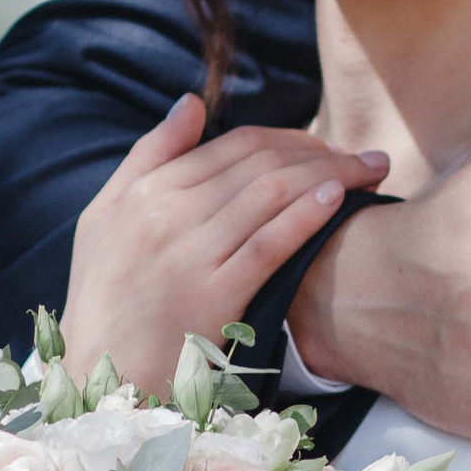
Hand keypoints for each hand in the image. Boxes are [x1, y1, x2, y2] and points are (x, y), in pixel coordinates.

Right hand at [59, 93, 386, 395]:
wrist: (99, 368)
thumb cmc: (105, 293)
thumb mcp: (106, 215)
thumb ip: (150, 155)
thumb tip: (191, 102)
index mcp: (148, 190)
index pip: (234, 146)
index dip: (290, 139)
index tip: (325, 146)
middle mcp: (169, 214)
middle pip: (261, 165)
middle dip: (321, 152)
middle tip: (366, 156)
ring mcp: (192, 255)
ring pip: (270, 195)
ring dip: (331, 175)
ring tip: (371, 172)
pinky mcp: (214, 297)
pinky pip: (269, 245)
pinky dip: (306, 216)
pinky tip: (338, 199)